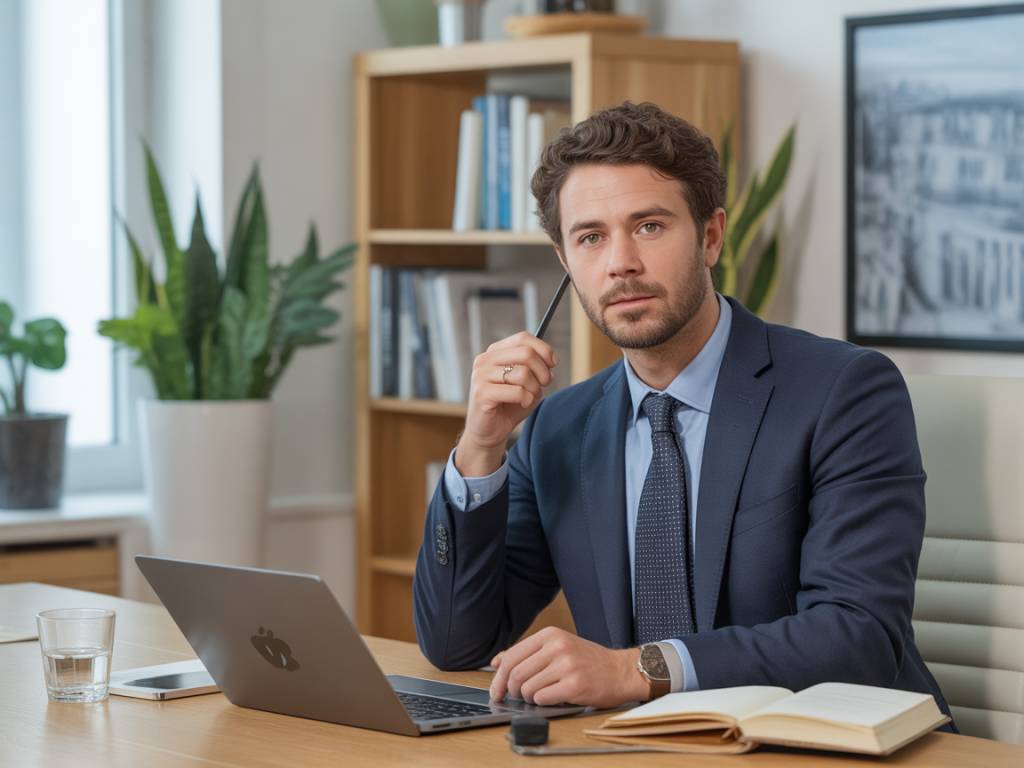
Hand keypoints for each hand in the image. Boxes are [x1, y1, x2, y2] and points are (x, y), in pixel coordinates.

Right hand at [455, 332, 557, 476]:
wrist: (489, 432)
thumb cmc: (509, 405)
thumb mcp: (527, 383)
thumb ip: (536, 368)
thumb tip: (550, 360)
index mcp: (495, 352)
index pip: (523, 338)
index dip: (543, 349)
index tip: (553, 364)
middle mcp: (485, 360)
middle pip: (526, 353)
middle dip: (543, 371)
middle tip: (545, 384)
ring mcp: (481, 376)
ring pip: (522, 373)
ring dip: (534, 388)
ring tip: (530, 397)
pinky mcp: (482, 394)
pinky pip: (517, 391)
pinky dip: (526, 399)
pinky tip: (522, 404)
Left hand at [488, 627, 647, 708]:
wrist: (621, 671)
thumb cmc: (588, 661)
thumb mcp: (558, 646)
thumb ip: (528, 653)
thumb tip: (496, 662)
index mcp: (550, 634)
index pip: (511, 656)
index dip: (498, 677)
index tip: (496, 690)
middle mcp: (557, 646)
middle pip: (516, 673)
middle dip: (511, 691)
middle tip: (516, 697)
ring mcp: (566, 666)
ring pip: (527, 688)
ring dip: (528, 698)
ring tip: (539, 696)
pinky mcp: (575, 686)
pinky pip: (542, 698)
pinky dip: (541, 703)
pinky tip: (552, 699)